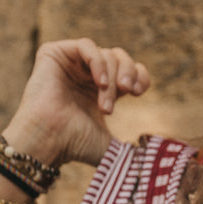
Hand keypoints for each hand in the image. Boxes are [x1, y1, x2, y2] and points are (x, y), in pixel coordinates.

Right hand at [0, 38, 150, 167]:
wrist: (49, 142)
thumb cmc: (75, 146)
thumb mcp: (112, 146)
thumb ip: (131, 149)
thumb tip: (152, 158)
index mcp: (101, 91)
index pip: (129, 72)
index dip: (139, 76)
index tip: (139, 92)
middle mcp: (86, 75)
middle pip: (120, 58)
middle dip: (128, 73)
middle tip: (129, 92)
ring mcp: (70, 64)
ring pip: (105, 53)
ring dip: (112, 79)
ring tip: (106, 106)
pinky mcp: (54, 53)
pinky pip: (86, 45)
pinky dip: (98, 62)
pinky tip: (100, 83)